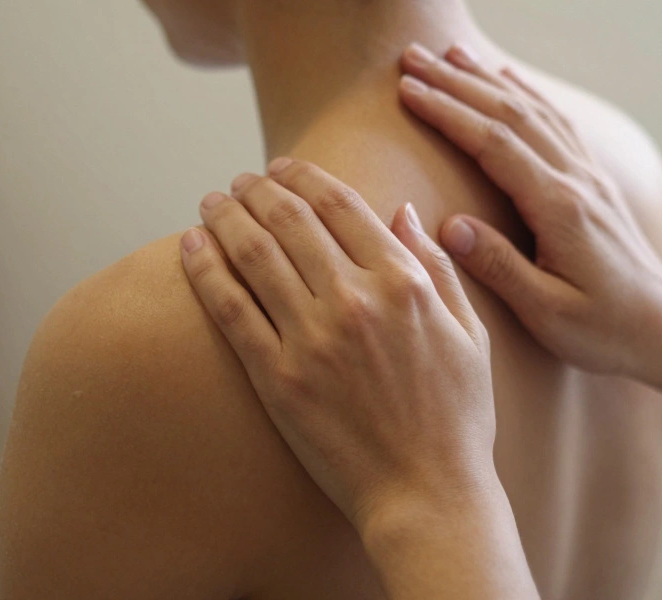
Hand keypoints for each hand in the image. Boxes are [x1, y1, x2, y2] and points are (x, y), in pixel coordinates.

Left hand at [178, 159, 499, 532]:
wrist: (428, 494)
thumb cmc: (456, 418)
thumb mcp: (470, 334)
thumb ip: (437, 268)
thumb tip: (403, 213)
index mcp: (404, 283)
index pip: (341, 204)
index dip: (305, 176)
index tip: (283, 166)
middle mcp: (355, 301)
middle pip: (290, 220)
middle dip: (259, 188)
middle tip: (242, 179)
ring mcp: (312, 339)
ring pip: (254, 254)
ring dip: (226, 216)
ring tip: (212, 200)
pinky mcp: (278, 378)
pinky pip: (231, 309)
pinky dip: (205, 270)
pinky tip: (191, 246)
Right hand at [398, 44, 661, 377]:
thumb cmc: (605, 330)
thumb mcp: (547, 312)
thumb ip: (498, 266)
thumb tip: (449, 225)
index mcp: (559, 208)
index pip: (493, 143)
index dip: (447, 112)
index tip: (408, 90)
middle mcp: (576, 181)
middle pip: (509, 113)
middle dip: (456, 82)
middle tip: (411, 57)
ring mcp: (588, 177)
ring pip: (533, 110)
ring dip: (487, 79)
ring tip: (449, 55)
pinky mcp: (593, 183)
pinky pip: (556, 123)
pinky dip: (526, 94)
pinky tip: (507, 80)